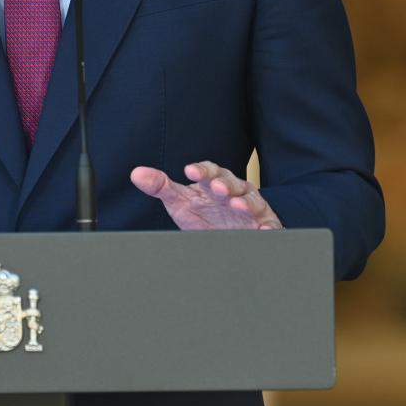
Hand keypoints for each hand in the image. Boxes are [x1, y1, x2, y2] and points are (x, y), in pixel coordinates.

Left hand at [130, 160, 282, 230]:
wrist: (226, 235)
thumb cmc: (204, 212)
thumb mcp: (180, 201)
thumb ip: (160, 186)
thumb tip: (136, 173)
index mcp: (214, 183)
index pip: (209, 171)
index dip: (202, 170)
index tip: (190, 171)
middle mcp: (235, 192)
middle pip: (232, 183)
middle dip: (225, 185)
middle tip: (217, 188)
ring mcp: (251, 209)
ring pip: (251, 201)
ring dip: (245, 203)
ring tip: (237, 206)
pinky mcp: (264, 226)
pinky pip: (269, 226)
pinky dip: (268, 228)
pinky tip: (264, 231)